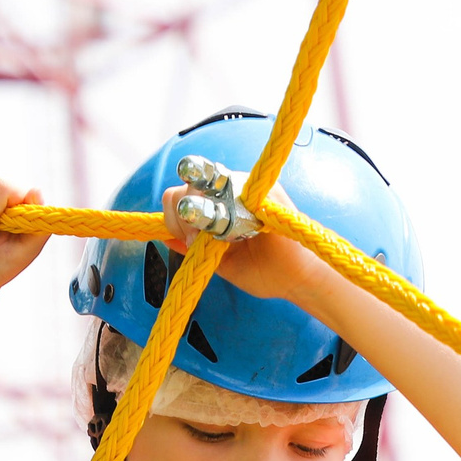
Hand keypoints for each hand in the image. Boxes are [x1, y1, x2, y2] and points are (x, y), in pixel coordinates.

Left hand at [160, 184, 323, 304]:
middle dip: (181, 213)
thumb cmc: (262, 270)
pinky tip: (230, 229)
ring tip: (215, 236)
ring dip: (201, 210)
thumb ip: (193, 247)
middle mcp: (230, 190)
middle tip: (196, 238)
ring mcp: (248, 185)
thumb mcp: (218, 261)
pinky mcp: (266, 190)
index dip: (173, 213)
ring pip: (205, 181)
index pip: (181, 193)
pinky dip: (227, 208)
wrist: (295, 279)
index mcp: (218, 205)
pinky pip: (234, 187)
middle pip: (187, 184)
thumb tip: (165, 237)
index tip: (184, 237)